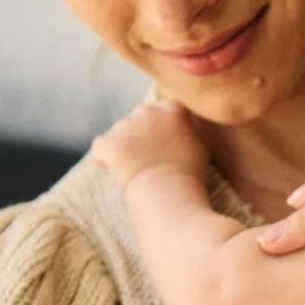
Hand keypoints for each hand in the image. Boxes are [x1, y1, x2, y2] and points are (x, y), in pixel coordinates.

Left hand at [91, 100, 208, 191]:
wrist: (168, 194)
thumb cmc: (191, 176)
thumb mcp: (202, 147)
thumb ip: (191, 130)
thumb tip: (186, 125)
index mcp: (173, 109)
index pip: (167, 111)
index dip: (167, 129)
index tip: (171, 146)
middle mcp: (147, 110)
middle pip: (142, 118)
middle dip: (145, 133)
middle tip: (153, 159)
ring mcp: (124, 125)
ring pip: (122, 133)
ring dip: (127, 147)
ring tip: (139, 171)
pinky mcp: (106, 143)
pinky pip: (102, 150)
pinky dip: (106, 161)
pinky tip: (118, 175)